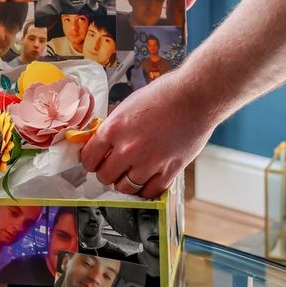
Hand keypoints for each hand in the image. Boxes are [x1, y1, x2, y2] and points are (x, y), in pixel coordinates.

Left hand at [80, 70, 214, 198]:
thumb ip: (115, 127)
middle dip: (107, 173)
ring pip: (125, 188)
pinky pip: (149, 192)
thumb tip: (104, 142)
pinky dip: (146, 189)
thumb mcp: (129, 105)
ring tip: (131, 174)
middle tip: (114, 168)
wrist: (196, 96)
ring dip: (125, 183)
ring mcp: (149, 162)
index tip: (96, 161)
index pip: (89, 158)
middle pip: (105, 177)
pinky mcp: (169, 170)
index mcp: (114, 128)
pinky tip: (147, 180)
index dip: (91, 161)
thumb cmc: (165, 94)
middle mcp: (128, 148)